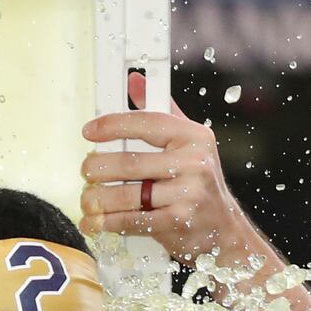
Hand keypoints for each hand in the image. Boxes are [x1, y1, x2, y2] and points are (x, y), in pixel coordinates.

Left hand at [79, 102, 259, 264]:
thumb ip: (161, 112)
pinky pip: (131, 220)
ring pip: (126, 194)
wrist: (224, 229)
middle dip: (97, 168)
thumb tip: (135, 81)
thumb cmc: (199, 182)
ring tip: (87, 199)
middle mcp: (193, 163)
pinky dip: (107, 223)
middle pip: (129, 162)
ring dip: (97, 199)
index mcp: (193, 137)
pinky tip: (95, 222)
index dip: (112, 125)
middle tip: (86, 171)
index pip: (146, 123)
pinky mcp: (177, 222)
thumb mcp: (187, 142)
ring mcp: (187, 194)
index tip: (89, 131)